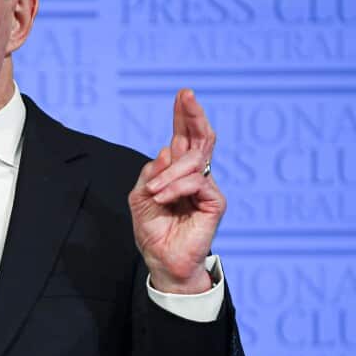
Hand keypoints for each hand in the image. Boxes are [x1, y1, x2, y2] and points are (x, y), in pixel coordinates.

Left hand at [128, 88, 224, 293]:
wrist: (162, 261)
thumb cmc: (152, 231)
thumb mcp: (140, 197)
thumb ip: (150, 173)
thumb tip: (167, 150)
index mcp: (177, 171)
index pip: (184, 138)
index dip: (184, 117)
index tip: (183, 95)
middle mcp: (195, 175)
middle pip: (200, 138)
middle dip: (192, 115)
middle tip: (187, 94)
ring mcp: (207, 187)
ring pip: (192, 161)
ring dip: (168, 175)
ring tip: (154, 194)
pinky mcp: (215, 202)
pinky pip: (195, 182)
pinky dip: (175, 188)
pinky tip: (163, 199)